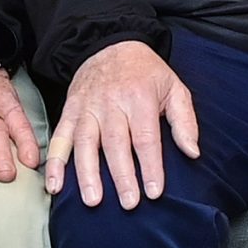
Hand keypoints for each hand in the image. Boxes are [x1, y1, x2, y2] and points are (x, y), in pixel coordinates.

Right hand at [45, 40, 199, 210]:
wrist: (110, 43)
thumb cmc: (146, 73)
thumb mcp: (174, 88)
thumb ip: (184, 121)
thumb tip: (192, 152)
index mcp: (140, 98)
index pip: (145, 138)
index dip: (150, 166)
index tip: (154, 192)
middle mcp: (111, 103)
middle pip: (116, 143)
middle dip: (122, 176)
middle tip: (129, 204)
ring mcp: (87, 107)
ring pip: (86, 143)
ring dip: (87, 173)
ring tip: (93, 200)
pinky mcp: (70, 110)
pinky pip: (60, 138)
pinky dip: (55, 162)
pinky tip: (54, 184)